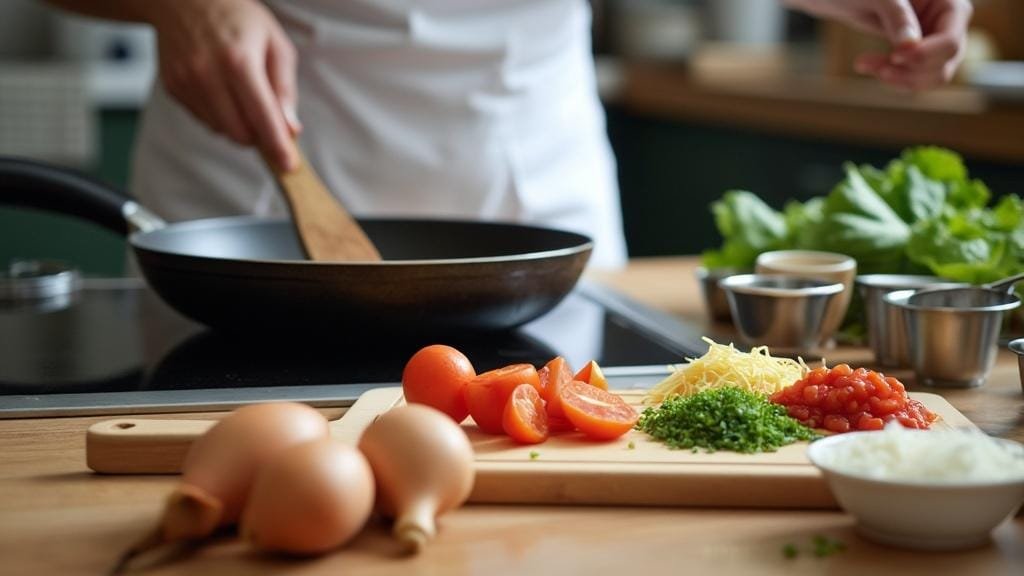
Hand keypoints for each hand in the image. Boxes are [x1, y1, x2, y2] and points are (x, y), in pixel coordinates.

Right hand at [144, 0, 299, 169]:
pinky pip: (204, 120)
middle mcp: (208, 74)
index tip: (288, 165)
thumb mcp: (275, 43)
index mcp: (239, 61)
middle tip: (268, 121)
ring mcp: (186, 82)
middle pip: (240, 133)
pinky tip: (222, 90)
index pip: (262, 117)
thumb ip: (284, 88)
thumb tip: (290, 128)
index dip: (277, 145)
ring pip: (221, 131)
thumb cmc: (236, 18)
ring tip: (242, 94)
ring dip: (239, 125)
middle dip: (259, 135)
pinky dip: (220, 116)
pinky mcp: (173, 88)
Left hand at [786, 0, 972, 89]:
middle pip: (944, 64)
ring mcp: (936, 41)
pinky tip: (866, 65)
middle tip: (865, 63)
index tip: (893, 56)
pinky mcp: (919, 54)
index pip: (950, 42)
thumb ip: (897, 16)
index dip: (924, 56)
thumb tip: (911, 45)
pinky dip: (892, 78)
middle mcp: (949, 23)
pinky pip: (915, 78)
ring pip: (932, 77)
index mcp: (950, 3)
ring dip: (898, 78)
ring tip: (862, 64)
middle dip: (907, 71)